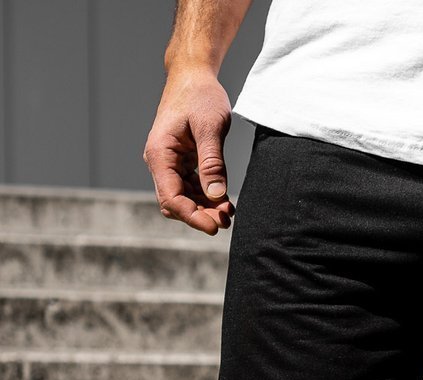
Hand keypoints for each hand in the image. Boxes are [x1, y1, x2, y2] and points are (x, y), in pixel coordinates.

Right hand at [143, 70, 233, 235]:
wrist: (193, 75)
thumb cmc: (200, 95)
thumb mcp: (210, 127)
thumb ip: (212, 162)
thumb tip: (217, 196)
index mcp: (160, 154)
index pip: (172, 198)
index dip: (193, 216)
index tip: (215, 226)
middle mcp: (160, 161)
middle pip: (175, 202)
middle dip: (200, 215)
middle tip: (227, 221)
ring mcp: (169, 163)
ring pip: (183, 198)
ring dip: (204, 208)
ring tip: (229, 212)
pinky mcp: (180, 162)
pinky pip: (190, 188)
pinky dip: (205, 197)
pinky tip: (224, 201)